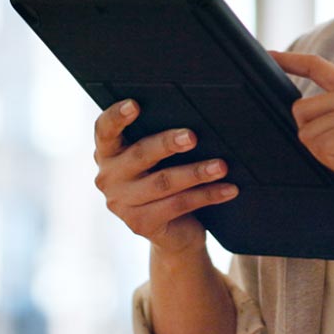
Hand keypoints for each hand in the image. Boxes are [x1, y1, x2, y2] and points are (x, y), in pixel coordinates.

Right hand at [93, 100, 237, 257]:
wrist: (173, 229)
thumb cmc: (167, 176)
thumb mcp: (159, 157)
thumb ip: (163, 137)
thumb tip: (198, 114)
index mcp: (109, 152)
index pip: (105, 130)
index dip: (117, 116)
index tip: (135, 104)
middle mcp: (109, 177)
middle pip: (140, 154)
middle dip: (168, 143)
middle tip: (193, 136)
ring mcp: (122, 204)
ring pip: (164, 182)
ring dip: (196, 172)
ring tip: (221, 166)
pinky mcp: (141, 224)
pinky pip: (179, 204)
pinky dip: (207, 195)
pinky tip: (228, 188)